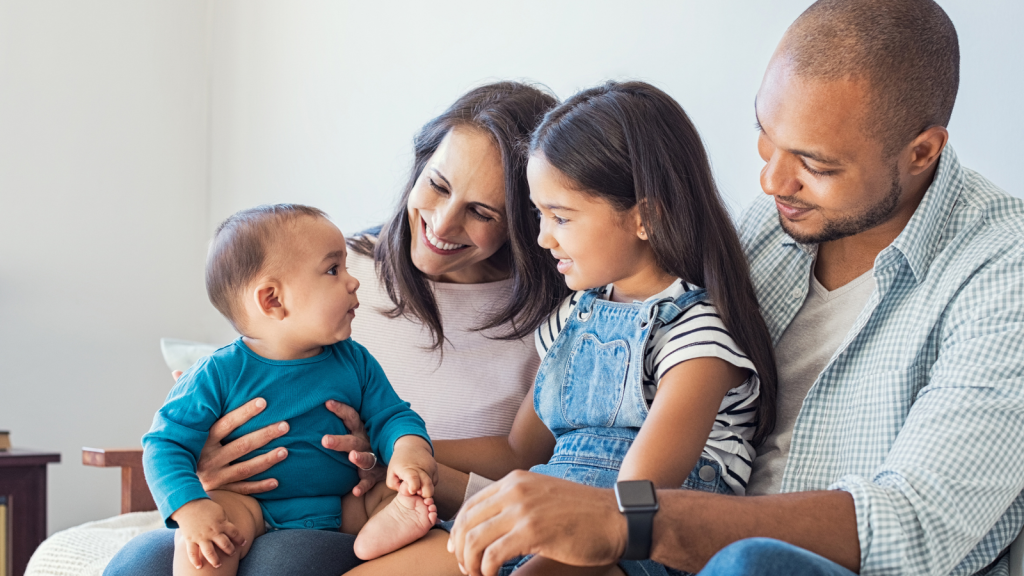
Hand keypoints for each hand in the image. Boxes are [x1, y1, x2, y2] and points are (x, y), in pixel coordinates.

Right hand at [171, 499, 245, 568]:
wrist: (188, 503)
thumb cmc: (206, 506)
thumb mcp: (220, 511)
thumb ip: (225, 521)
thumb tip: (230, 530)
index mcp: (222, 523)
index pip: (235, 533)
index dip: (240, 539)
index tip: (244, 543)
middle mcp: (213, 532)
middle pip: (225, 544)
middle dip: (230, 550)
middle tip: (233, 554)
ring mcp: (201, 536)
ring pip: (210, 552)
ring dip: (215, 560)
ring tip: (218, 565)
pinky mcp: (190, 539)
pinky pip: (192, 553)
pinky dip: (195, 561)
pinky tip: (199, 566)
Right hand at [173, 370, 290, 493]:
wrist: (173, 482)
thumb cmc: (184, 443)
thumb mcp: (183, 423)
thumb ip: (186, 399)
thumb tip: (177, 370)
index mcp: (201, 439)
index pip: (226, 424)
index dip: (244, 413)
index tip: (264, 401)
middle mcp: (208, 458)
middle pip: (241, 445)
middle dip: (264, 435)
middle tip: (286, 424)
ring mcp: (215, 476)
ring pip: (245, 468)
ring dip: (267, 460)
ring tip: (286, 451)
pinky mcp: (221, 490)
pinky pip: (242, 489)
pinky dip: (259, 487)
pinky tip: (277, 481)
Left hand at [321, 400, 384, 496]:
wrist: (396, 460)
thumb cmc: (370, 444)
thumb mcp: (361, 432)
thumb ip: (346, 424)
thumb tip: (325, 405)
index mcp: (362, 432)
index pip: (351, 417)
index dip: (341, 409)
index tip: (327, 402)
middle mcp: (366, 444)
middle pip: (352, 441)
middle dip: (339, 441)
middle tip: (324, 440)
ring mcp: (372, 459)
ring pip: (365, 459)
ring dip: (359, 459)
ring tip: (352, 457)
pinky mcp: (375, 475)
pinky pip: (369, 482)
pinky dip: (363, 486)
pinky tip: (355, 491)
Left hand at [387, 435, 436, 497]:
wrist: (412, 445)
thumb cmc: (399, 461)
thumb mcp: (391, 472)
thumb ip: (394, 485)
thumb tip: (406, 492)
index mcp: (408, 469)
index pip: (414, 479)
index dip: (414, 487)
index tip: (412, 491)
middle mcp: (421, 468)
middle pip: (428, 487)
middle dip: (424, 495)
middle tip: (416, 492)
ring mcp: (430, 468)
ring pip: (432, 486)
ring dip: (426, 489)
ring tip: (418, 484)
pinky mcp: (435, 468)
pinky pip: (435, 481)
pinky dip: (429, 484)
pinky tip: (422, 480)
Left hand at [448, 470, 625, 575]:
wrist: (616, 519)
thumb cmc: (583, 513)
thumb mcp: (543, 495)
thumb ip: (518, 501)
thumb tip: (491, 524)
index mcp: (515, 480)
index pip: (471, 505)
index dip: (458, 532)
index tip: (459, 552)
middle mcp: (514, 490)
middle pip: (467, 522)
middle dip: (460, 550)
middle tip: (467, 569)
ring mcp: (523, 510)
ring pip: (474, 540)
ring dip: (471, 564)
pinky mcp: (532, 532)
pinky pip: (492, 555)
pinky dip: (486, 571)